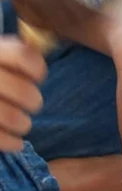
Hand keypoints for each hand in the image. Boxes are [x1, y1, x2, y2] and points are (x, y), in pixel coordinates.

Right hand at [0, 36, 45, 150]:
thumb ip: (17, 51)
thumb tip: (41, 46)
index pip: (24, 56)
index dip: (37, 68)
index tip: (38, 77)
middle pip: (23, 90)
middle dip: (33, 101)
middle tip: (33, 104)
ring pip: (11, 116)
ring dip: (23, 124)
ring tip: (23, 124)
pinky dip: (11, 143)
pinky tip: (17, 143)